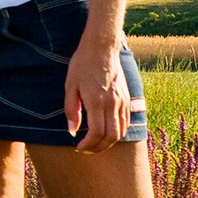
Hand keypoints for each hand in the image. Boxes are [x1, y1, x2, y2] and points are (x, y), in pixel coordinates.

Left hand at [64, 38, 130, 152]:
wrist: (102, 48)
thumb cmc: (82, 65)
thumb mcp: (70, 85)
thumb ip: (71, 110)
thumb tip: (72, 131)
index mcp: (97, 101)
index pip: (96, 133)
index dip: (88, 145)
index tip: (79, 147)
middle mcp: (112, 104)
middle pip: (111, 137)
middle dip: (98, 148)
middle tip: (86, 149)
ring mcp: (122, 102)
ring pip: (121, 132)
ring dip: (108, 143)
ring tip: (95, 144)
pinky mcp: (127, 99)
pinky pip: (126, 122)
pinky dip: (118, 133)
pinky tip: (107, 133)